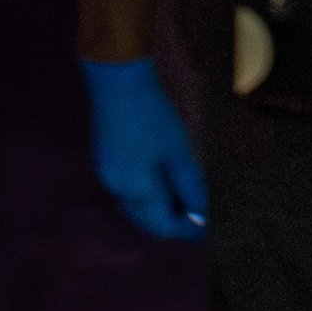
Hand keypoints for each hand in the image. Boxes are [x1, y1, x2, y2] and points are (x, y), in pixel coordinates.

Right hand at [83, 56, 208, 237]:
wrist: (117, 80)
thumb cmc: (152, 114)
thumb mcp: (177, 149)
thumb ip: (188, 184)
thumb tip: (199, 214)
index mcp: (134, 189)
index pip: (161, 224)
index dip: (184, 229)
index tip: (205, 231)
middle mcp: (116, 188)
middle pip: (145, 219)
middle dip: (170, 223)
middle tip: (196, 220)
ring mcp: (107, 174)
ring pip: (135, 206)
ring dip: (157, 210)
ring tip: (184, 203)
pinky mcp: (106, 159)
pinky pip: (128, 190)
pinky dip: (147, 195)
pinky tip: (162, 184)